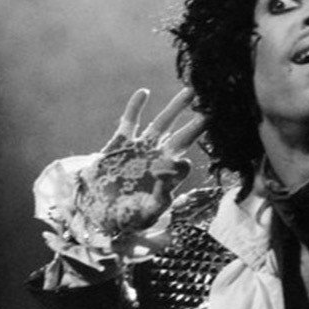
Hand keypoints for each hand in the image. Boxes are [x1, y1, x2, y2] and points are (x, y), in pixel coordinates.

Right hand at [75, 87, 206, 237]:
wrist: (96, 210)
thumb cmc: (125, 217)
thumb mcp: (144, 215)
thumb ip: (160, 199)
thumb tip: (171, 176)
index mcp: (166, 178)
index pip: (181, 166)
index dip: (181, 164)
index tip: (178, 164)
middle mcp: (158, 159)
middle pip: (182, 138)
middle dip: (196, 125)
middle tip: (212, 109)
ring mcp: (141, 148)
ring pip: (162, 124)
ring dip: (175, 108)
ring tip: (191, 91)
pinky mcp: (120, 142)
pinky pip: (130, 122)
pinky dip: (135, 108)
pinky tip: (144, 93)